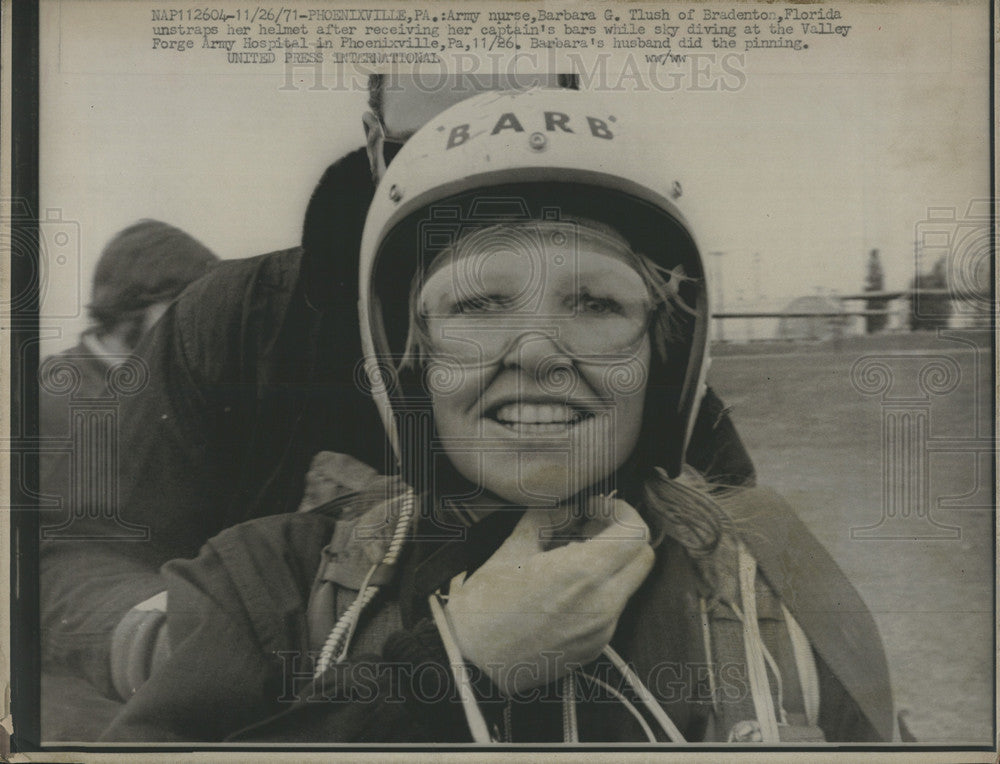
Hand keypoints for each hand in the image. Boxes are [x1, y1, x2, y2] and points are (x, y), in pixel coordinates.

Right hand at [444, 497, 654, 695]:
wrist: (472, 664)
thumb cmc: (485, 606)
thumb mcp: (512, 548)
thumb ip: (546, 518)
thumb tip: (566, 507)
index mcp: (584, 573)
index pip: (636, 532)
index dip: (621, 511)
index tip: (595, 507)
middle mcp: (604, 603)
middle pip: (644, 557)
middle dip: (623, 536)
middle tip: (590, 528)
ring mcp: (603, 630)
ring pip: (628, 583)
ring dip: (611, 563)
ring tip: (570, 556)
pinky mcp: (596, 648)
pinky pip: (612, 608)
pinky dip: (599, 589)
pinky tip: (564, 588)